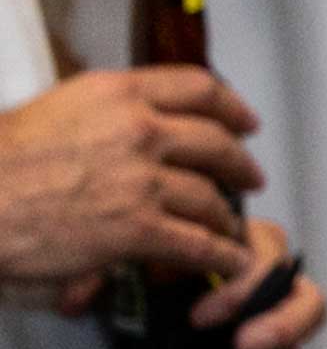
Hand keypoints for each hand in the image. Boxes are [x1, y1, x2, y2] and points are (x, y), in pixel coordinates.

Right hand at [0, 70, 264, 292]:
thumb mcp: (54, 111)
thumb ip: (102, 119)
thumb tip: (131, 131)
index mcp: (118, 93)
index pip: (197, 87)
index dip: (232, 107)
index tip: (244, 122)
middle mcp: (139, 128)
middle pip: (216, 143)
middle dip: (240, 164)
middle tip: (249, 177)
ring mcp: (141, 179)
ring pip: (210, 196)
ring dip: (227, 215)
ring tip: (230, 226)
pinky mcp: (136, 228)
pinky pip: (198, 242)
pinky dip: (220, 254)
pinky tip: (228, 260)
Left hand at [125, 216, 320, 348]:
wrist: (121, 291)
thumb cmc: (143, 260)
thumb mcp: (137, 251)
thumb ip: (129, 263)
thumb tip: (95, 290)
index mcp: (253, 245)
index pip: (273, 262)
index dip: (243, 291)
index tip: (201, 316)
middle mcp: (271, 287)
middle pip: (310, 306)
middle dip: (282, 328)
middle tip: (245, 345)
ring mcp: (263, 328)